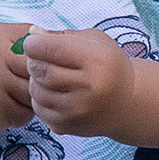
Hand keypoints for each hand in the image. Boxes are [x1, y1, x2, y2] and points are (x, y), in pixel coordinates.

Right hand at [0, 23, 33, 133]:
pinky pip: (22, 116)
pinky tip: (6, 107)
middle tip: (33, 82)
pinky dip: (20, 115)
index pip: (37, 50)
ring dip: (31, 100)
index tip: (40, 65)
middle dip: (40, 81)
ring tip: (17, 94)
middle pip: (36, 74)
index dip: (44, 61)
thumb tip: (63, 37)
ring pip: (32, 98)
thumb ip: (26, 34)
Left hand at [19, 26, 137, 134]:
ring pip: (35, 90)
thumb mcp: (95, 41)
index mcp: (97, 61)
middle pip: (40, 69)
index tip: (34, 42)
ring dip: (36, 80)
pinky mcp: (66, 126)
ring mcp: (76, 111)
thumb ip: (62, 35)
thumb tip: (31, 33)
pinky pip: (38, 108)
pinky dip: (40, 98)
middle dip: (34, 60)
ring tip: (50, 74)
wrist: (126, 103)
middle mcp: (88, 88)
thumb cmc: (109, 65)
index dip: (34, 43)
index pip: (50, 48)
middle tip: (42, 57)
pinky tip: (54, 92)